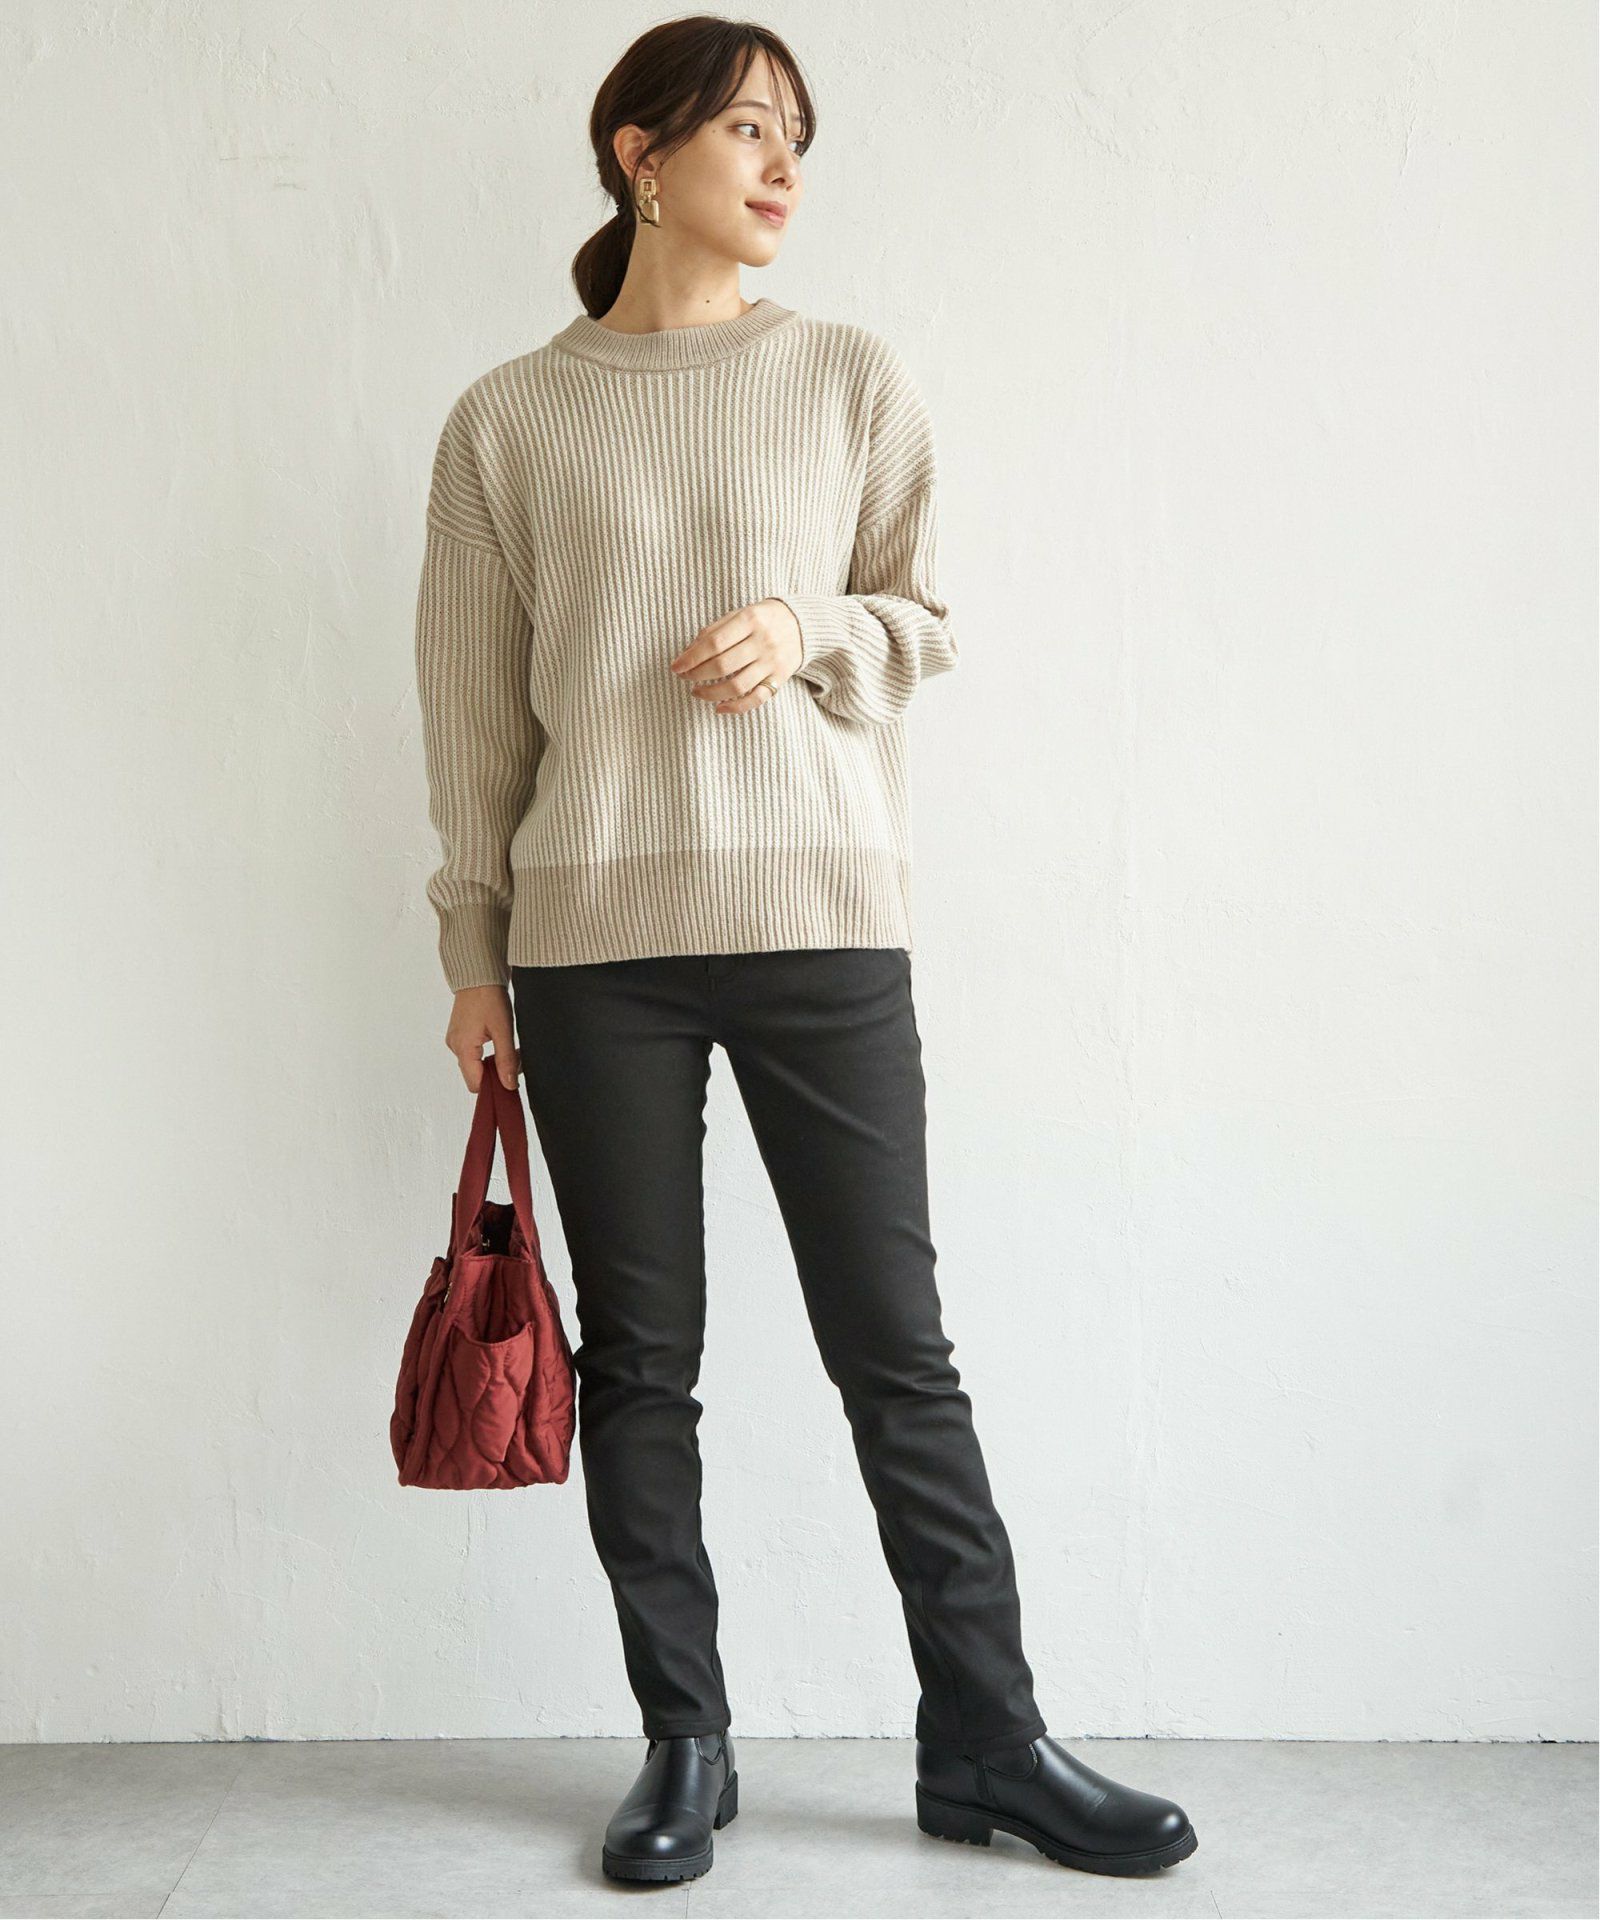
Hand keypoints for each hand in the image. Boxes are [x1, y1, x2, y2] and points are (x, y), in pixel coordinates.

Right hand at [446, 985, 520, 1092]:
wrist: (479, 974)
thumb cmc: (490, 997)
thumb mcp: (503, 1030)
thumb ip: (506, 1060)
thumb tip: (509, 1085)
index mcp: (463, 1048)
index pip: (476, 1084)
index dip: (494, 1086)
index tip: (512, 1081)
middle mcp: (455, 1046)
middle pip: (476, 1076)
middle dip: (497, 1073)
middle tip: (517, 1060)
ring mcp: (456, 1040)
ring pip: (476, 1065)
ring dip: (494, 1063)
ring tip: (511, 1048)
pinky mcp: (460, 1033)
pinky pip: (473, 1053)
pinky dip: (488, 1053)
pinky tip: (501, 1041)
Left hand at [669, 597, 802, 714]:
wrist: (803, 624)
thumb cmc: (763, 618)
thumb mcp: (740, 614)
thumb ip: (714, 630)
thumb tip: (687, 653)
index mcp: (750, 620)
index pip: (714, 643)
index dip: (691, 657)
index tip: (675, 666)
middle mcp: (762, 641)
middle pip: (722, 665)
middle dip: (697, 675)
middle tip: (684, 678)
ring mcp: (772, 662)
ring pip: (737, 685)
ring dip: (711, 693)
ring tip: (696, 692)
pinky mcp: (780, 678)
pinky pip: (756, 699)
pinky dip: (736, 707)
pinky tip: (719, 708)